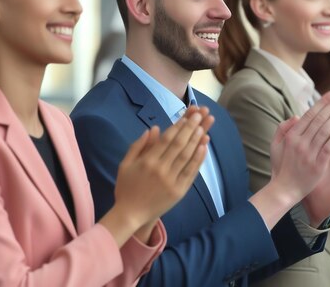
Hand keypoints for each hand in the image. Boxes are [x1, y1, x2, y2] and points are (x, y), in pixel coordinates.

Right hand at [104, 107, 212, 241]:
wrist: (131, 214)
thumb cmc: (126, 187)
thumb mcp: (126, 164)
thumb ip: (138, 146)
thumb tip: (153, 129)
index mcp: (147, 161)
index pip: (166, 139)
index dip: (178, 125)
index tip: (188, 114)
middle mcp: (161, 170)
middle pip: (179, 145)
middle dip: (191, 127)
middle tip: (200, 114)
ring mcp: (171, 181)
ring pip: (187, 157)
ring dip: (196, 140)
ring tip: (204, 127)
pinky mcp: (179, 191)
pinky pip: (191, 172)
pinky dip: (198, 159)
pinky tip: (203, 147)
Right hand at [250, 92, 329, 228]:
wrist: (284, 190)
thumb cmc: (281, 167)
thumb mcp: (275, 146)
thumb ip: (282, 129)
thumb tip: (296, 116)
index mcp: (291, 136)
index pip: (309, 116)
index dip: (321, 104)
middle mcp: (300, 143)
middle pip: (318, 120)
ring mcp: (309, 154)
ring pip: (324, 131)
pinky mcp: (318, 165)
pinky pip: (328, 148)